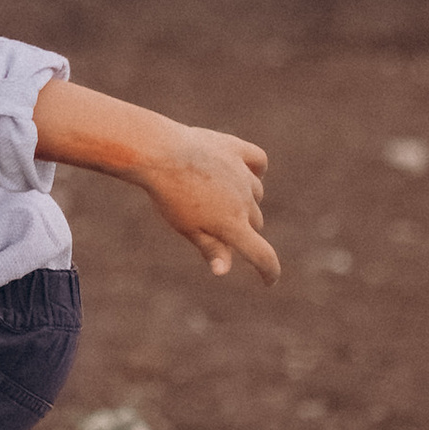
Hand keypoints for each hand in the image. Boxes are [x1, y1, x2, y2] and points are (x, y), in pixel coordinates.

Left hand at [139, 124, 278, 283]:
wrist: (159, 154)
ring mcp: (243, 174)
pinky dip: (255, 169)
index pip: (262, 254)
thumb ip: (210, 248)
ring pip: (256, 192)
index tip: (269, 280)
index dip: (269, 271)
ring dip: (245, 199)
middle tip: (215, 222)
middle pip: (256, 221)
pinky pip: (258, 162)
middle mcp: (244, 201)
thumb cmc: (169, 196)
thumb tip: (223, 271)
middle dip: (244, 227)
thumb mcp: (187, 227)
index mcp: (232, 225)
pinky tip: (244, 173)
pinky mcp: (236, 149)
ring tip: (216, 194)